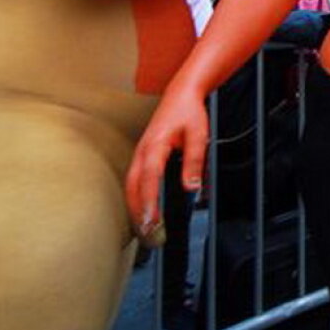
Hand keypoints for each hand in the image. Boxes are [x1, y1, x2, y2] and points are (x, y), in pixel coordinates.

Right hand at [125, 82, 209, 246]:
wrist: (181, 94)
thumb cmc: (189, 112)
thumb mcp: (199, 134)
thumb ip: (195, 161)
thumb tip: (192, 187)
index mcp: (155, 145)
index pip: (149, 178)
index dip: (148, 202)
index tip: (150, 221)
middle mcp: (142, 151)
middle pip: (132, 186)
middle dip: (137, 212)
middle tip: (149, 235)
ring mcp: (139, 153)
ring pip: (130, 185)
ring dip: (135, 208)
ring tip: (146, 231)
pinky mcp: (142, 156)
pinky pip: (134, 180)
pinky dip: (135, 198)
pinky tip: (143, 212)